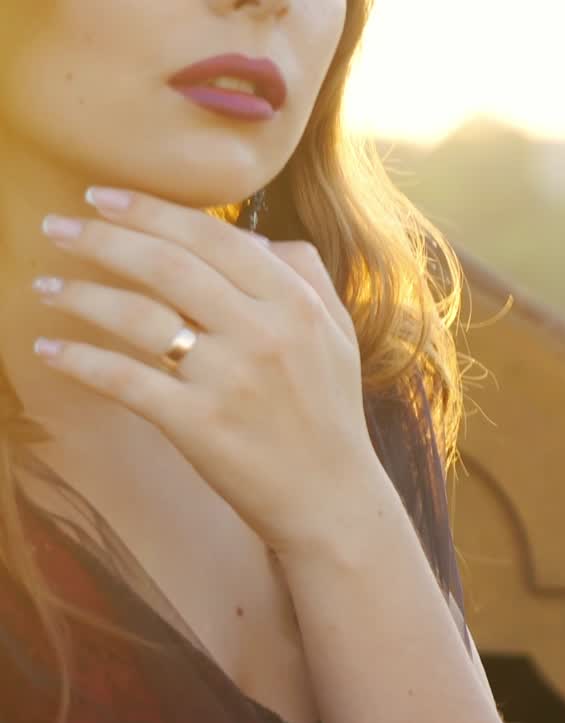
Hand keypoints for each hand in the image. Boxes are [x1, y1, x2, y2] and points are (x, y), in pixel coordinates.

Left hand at [33, 187, 386, 555]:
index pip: (211, 235)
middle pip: (165, 263)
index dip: (149, 209)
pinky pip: (126, 380)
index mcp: (295, 304)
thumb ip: (307, 276)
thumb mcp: (337, 336)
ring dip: (79, 294)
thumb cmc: (330, 416)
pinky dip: (81, 362)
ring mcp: (230, 379)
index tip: (103, 198)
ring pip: (138, 316)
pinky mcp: (200, 425)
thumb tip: (254, 237)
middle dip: (100, 236)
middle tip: (55, 225)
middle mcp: (263, 333)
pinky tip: (49, 350)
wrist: (333, 500)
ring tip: (44, 283)